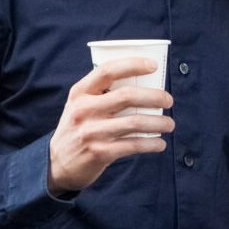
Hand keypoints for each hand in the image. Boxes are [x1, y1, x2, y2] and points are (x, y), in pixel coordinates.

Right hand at [48, 57, 174, 193]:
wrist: (58, 163)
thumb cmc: (78, 128)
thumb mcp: (80, 105)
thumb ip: (102, 93)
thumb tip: (141, 81)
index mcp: (80, 92)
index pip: (107, 71)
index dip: (132, 65)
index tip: (153, 65)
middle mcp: (84, 110)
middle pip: (127, 96)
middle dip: (154, 96)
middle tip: (168, 100)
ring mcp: (91, 132)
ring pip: (134, 122)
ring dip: (159, 122)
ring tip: (170, 124)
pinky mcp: (99, 153)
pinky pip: (133, 145)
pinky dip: (151, 144)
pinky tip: (160, 144)